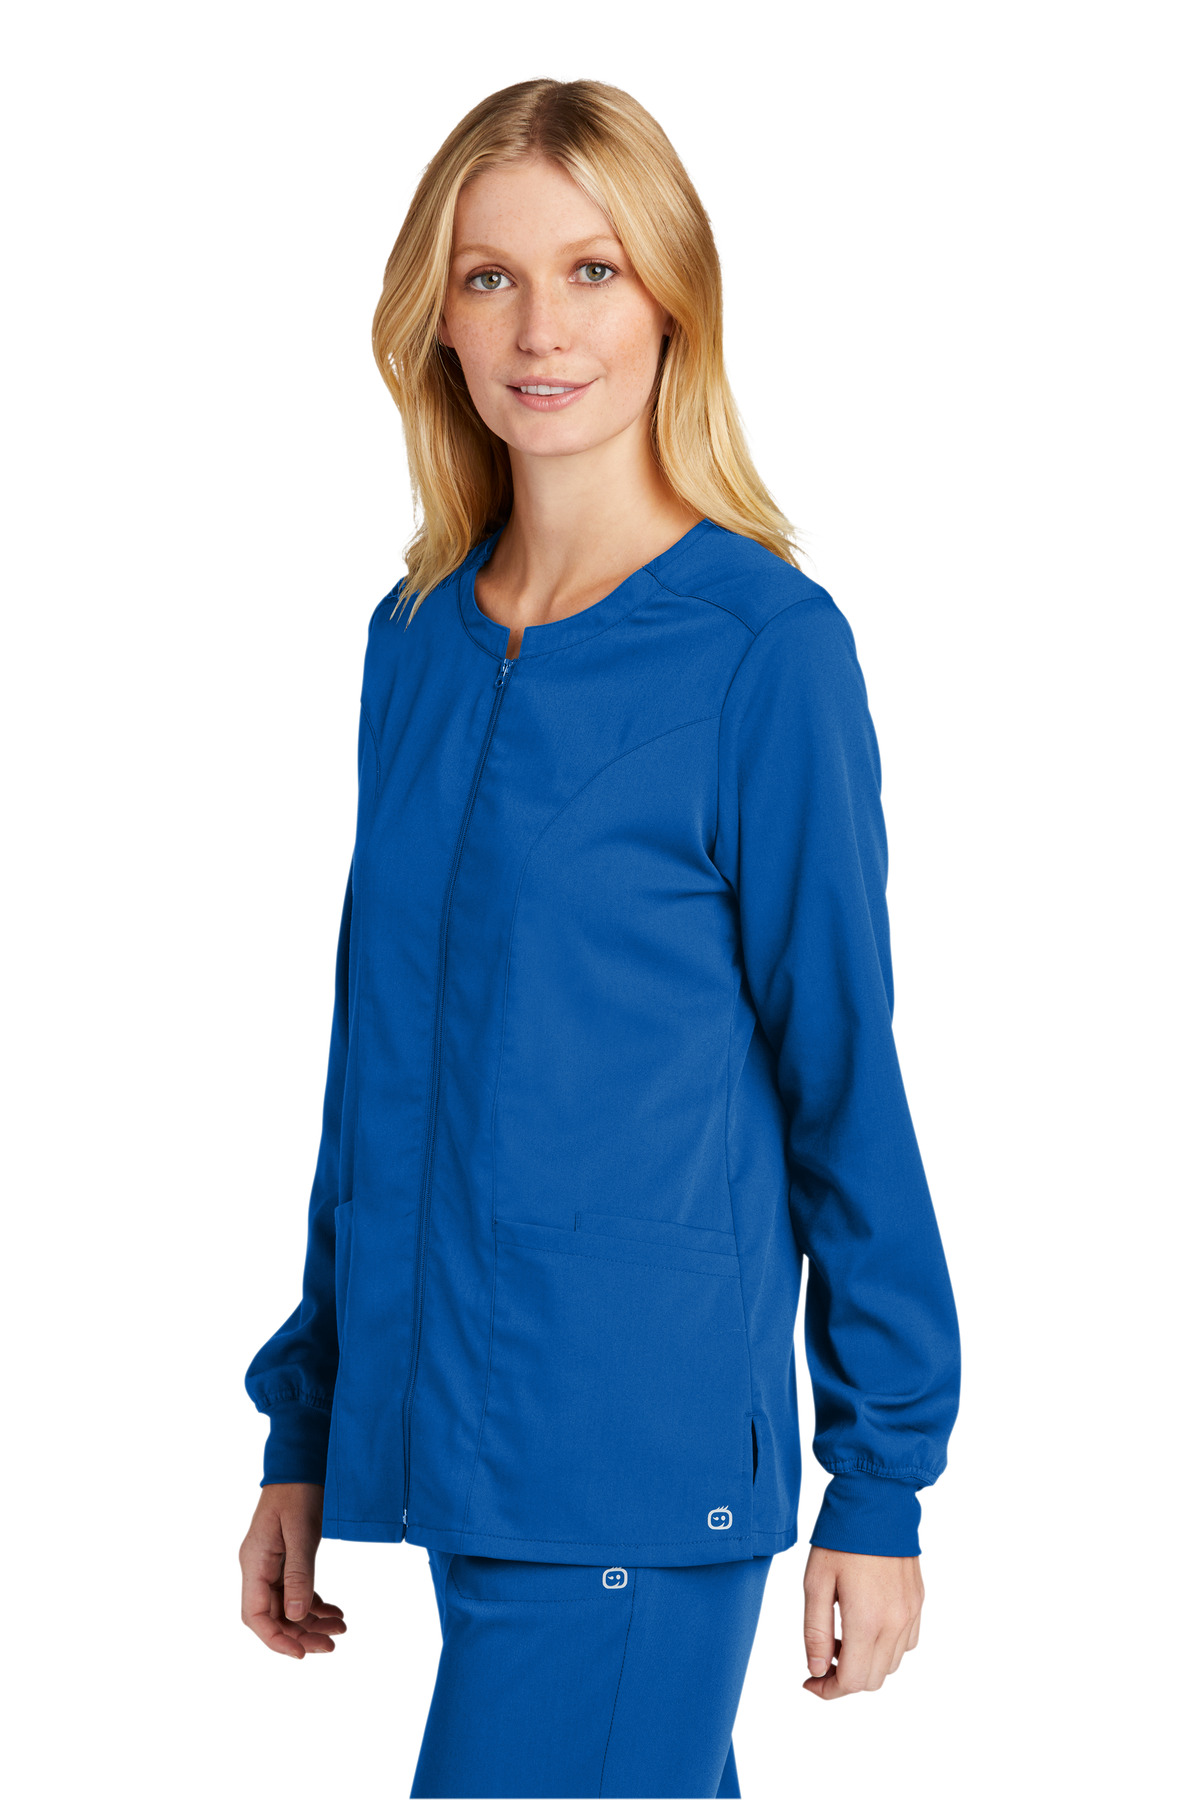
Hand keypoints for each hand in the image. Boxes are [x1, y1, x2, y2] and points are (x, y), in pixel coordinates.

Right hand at [239, 1482, 346, 1658]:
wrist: (302, 1461)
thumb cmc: (298, 1490)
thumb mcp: (301, 1531)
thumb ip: (298, 1574)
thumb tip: (295, 1615)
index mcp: (254, 1562)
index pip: (255, 1615)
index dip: (276, 1639)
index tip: (302, 1653)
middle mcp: (259, 1567)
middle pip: (274, 1615)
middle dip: (301, 1634)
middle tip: (332, 1645)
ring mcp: (272, 1564)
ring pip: (288, 1606)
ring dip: (312, 1621)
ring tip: (341, 1629)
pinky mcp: (287, 1558)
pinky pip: (297, 1591)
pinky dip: (315, 1604)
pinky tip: (335, 1612)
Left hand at [801, 1545, 922, 1697]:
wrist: (876, 1501)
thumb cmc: (841, 1538)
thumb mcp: (815, 1583)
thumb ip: (815, 1632)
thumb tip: (816, 1670)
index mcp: (866, 1621)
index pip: (851, 1681)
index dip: (827, 1689)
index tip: (810, 1681)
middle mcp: (895, 1624)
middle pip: (872, 1680)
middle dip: (844, 1679)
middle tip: (822, 1656)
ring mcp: (911, 1614)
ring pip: (890, 1665)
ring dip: (865, 1663)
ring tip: (842, 1634)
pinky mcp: (918, 1602)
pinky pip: (906, 1643)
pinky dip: (886, 1647)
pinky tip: (867, 1625)